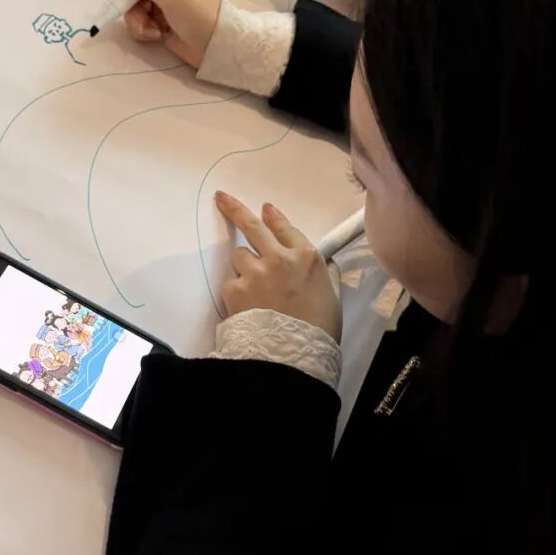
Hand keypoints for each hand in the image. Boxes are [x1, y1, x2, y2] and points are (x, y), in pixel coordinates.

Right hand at [108, 0, 221, 68]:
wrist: (217, 49)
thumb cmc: (201, 17)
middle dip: (131, 4)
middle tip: (140, 17)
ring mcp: (160, 1)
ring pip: (131, 5)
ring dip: (137, 20)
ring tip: (153, 32)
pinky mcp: (157, 20)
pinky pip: (137, 20)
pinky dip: (143, 30)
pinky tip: (157, 36)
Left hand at [216, 192, 341, 340]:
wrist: (291, 355)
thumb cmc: (318, 331)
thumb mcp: (332, 297)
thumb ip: (325, 273)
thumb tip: (322, 262)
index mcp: (307, 257)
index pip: (286, 227)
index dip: (274, 217)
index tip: (266, 209)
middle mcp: (280, 258)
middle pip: (253, 226)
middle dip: (235, 209)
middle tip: (222, 198)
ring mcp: (255, 271)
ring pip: (239, 256)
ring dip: (243, 266)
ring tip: (253, 288)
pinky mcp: (235, 289)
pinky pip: (231, 282)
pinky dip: (236, 291)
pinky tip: (246, 306)